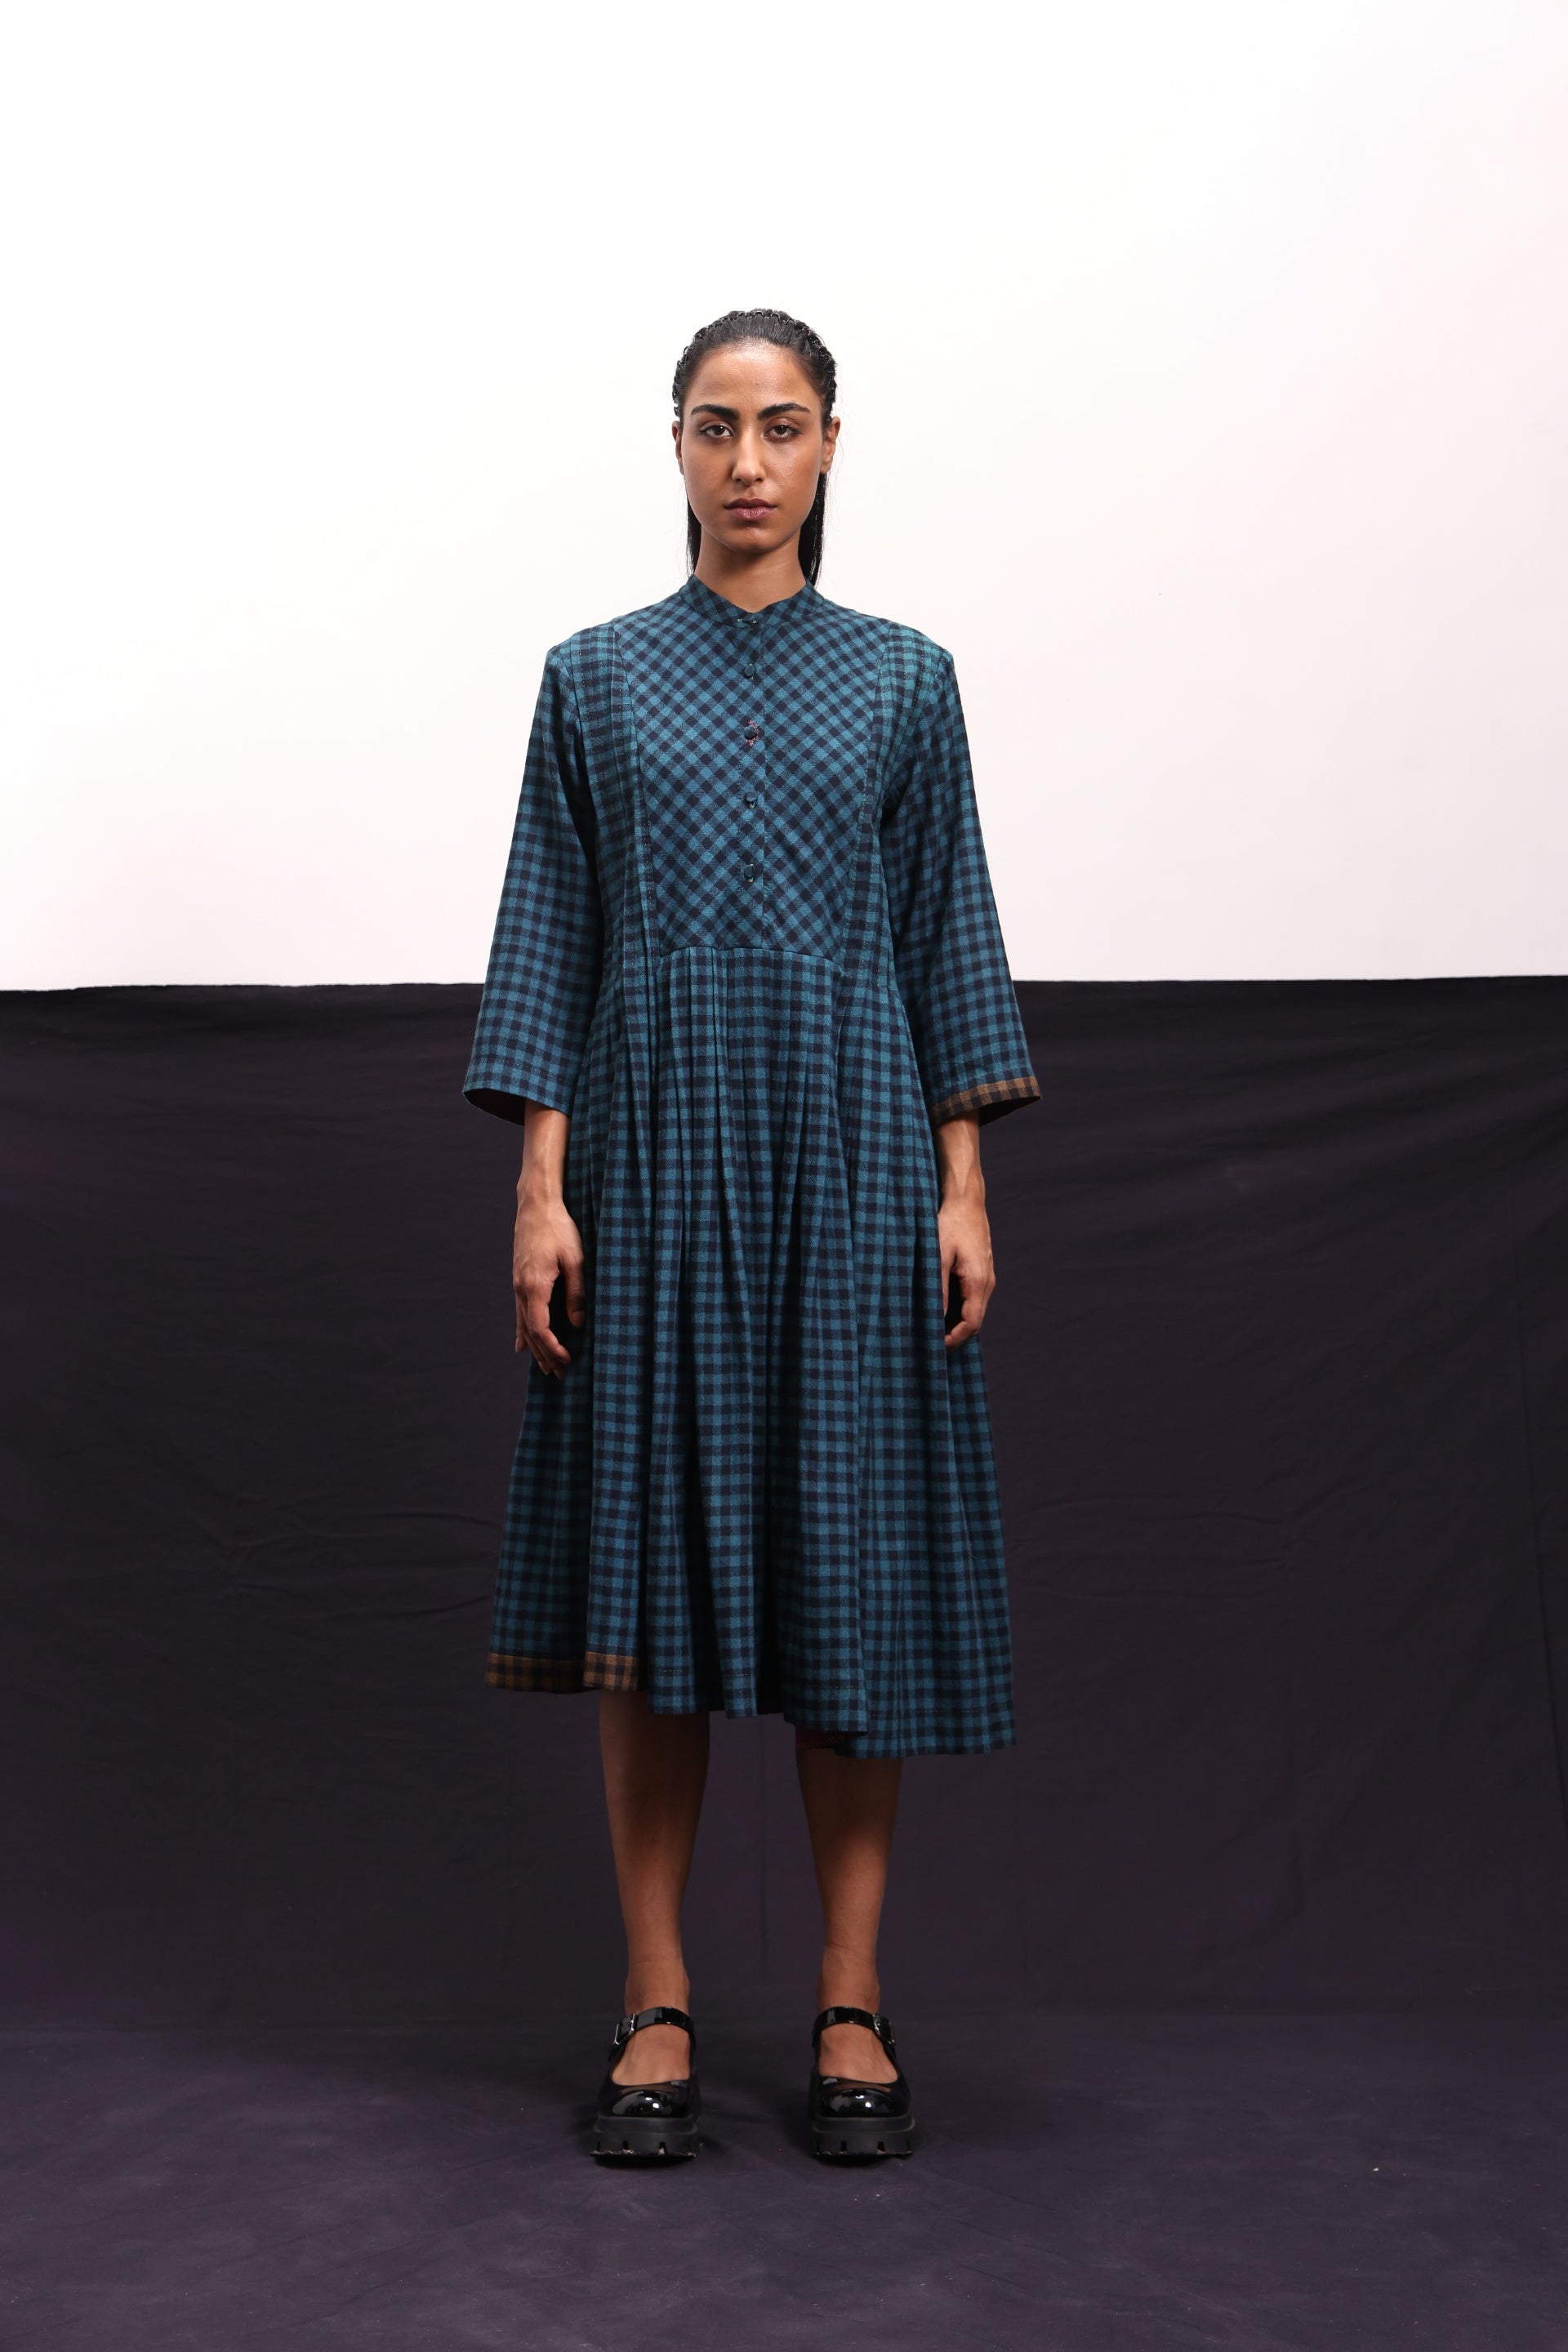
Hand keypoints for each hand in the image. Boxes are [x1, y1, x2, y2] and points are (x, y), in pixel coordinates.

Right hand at [513, 1104, 584, 1377]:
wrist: (536, 1206)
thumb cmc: (559, 1229)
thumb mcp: (575, 1259)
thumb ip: (576, 1293)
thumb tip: (577, 1323)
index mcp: (535, 1285)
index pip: (540, 1328)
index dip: (552, 1348)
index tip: (566, 1360)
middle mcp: (521, 1288)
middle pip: (531, 1332)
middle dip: (545, 1355)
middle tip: (559, 1375)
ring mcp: (517, 1284)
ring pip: (524, 1325)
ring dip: (535, 1347)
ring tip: (544, 1368)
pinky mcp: (519, 1279)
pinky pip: (518, 1312)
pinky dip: (522, 1332)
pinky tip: (521, 1347)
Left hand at [939, 1187, 994, 1347]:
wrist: (966, 1200)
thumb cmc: (950, 1224)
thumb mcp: (938, 1255)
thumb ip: (937, 1288)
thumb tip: (935, 1317)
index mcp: (978, 1282)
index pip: (972, 1324)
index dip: (955, 1340)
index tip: (935, 1346)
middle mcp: (987, 1282)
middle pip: (975, 1321)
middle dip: (955, 1334)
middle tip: (930, 1340)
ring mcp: (987, 1277)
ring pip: (974, 1310)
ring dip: (956, 1321)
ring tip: (932, 1325)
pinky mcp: (982, 1271)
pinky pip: (973, 1298)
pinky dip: (959, 1308)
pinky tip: (941, 1306)